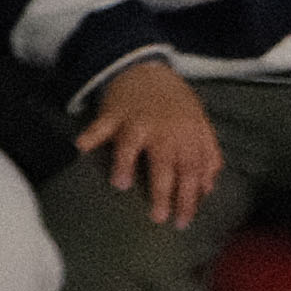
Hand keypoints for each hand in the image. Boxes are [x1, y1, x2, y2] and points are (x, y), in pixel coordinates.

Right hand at [77, 56, 220, 226]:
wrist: (147, 70)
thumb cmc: (175, 105)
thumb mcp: (200, 125)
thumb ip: (208, 156)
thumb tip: (208, 189)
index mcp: (187, 135)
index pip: (192, 171)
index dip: (189, 197)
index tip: (183, 221)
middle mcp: (164, 130)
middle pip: (166, 163)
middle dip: (164, 192)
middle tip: (159, 217)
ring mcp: (137, 121)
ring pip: (133, 144)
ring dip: (126, 163)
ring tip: (121, 184)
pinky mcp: (113, 114)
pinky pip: (100, 126)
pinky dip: (91, 135)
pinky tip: (82, 147)